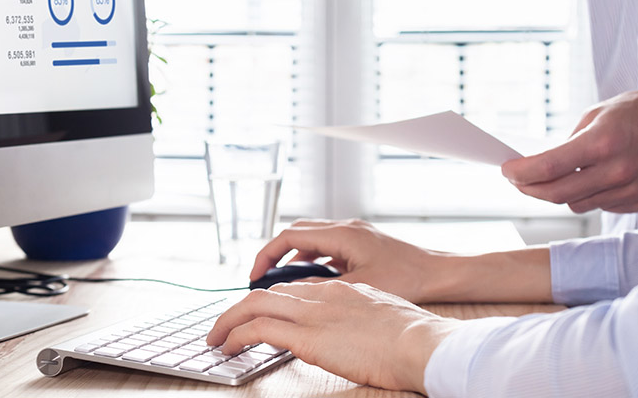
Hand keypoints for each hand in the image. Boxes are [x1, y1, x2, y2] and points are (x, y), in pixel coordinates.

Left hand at [207, 281, 458, 393]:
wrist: (421, 343)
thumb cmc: (413, 338)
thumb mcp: (381, 317)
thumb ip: (357, 318)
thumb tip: (350, 333)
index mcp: (340, 290)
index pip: (292, 288)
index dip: (269, 301)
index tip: (256, 314)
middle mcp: (321, 295)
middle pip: (267, 293)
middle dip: (240, 308)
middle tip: (224, 325)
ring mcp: (312, 313)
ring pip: (253, 305)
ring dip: (228, 321)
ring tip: (216, 338)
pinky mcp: (306, 336)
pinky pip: (257, 329)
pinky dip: (236, 335)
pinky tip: (228, 347)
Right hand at [250, 219, 440, 302]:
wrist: (438, 273)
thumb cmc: (408, 277)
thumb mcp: (359, 287)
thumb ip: (324, 288)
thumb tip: (293, 295)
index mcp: (342, 234)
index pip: (290, 236)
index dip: (267, 255)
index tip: (256, 275)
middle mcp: (346, 227)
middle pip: (297, 233)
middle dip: (276, 254)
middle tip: (263, 277)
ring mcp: (354, 233)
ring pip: (312, 238)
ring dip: (294, 256)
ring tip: (283, 282)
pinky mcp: (362, 242)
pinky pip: (327, 245)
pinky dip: (313, 259)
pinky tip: (313, 279)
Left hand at [502, 81, 637, 213]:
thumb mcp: (597, 114)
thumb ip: (570, 142)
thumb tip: (543, 164)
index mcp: (602, 143)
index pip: (549, 167)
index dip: (521, 173)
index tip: (506, 171)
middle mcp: (616, 171)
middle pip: (557, 194)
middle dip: (529, 189)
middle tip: (517, 181)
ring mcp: (630, 190)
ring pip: (577, 204)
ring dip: (559, 193)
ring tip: (554, 177)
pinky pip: (600, 205)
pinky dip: (588, 195)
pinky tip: (590, 179)